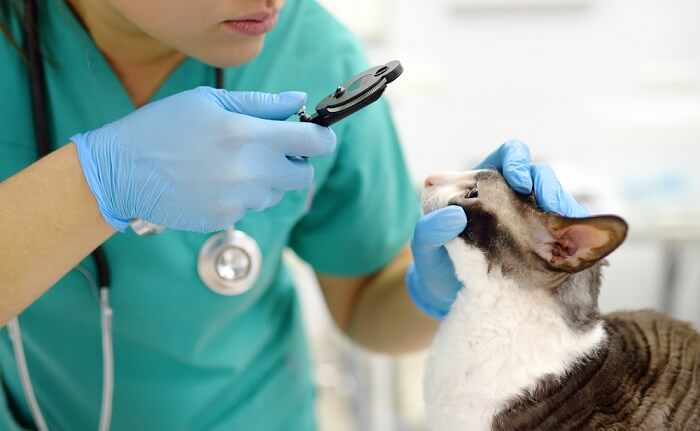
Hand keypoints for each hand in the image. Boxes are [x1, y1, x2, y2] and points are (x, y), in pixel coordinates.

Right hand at [71, 87, 335, 232]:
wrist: (120, 170)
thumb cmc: (163, 126)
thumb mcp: (209, 101)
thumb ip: (261, 103)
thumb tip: (299, 100)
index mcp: (249, 135)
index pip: (313, 142)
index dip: (322, 138)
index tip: (316, 136)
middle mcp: (249, 171)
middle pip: (303, 176)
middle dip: (295, 163)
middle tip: (271, 151)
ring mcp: (238, 200)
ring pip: (275, 193)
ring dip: (265, 180)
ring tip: (229, 164)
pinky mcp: (224, 219)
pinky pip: (249, 208)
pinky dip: (240, 196)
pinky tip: (212, 182)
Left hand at [406, 140, 587, 318]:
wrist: (447, 299)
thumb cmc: (434, 265)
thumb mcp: (424, 248)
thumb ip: (430, 230)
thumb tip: (454, 214)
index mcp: (482, 184)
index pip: (506, 157)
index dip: (516, 160)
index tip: (518, 181)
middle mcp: (510, 198)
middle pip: (538, 175)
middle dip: (547, 184)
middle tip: (547, 204)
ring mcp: (529, 221)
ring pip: (556, 202)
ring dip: (564, 209)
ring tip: (563, 227)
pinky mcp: (544, 245)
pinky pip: (567, 231)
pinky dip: (574, 233)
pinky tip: (573, 245)